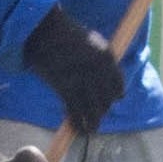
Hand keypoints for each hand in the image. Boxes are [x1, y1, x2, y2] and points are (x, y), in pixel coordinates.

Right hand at [17, 6, 126, 134]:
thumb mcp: (93, 42)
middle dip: (102, 109)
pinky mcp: (65, 88)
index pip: (118, 87)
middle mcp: (97, 71)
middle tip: (97, 114)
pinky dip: (79, 124)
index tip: (112, 100)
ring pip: (94, 110)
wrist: (43, 31)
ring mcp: (81, 80)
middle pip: (107, 100)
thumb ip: (103, 61)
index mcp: (107, 58)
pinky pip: (75, 113)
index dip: (115, 96)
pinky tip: (80, 130)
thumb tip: (109, 81)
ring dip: (94, 123)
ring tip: (92, 129)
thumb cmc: (67, 35)